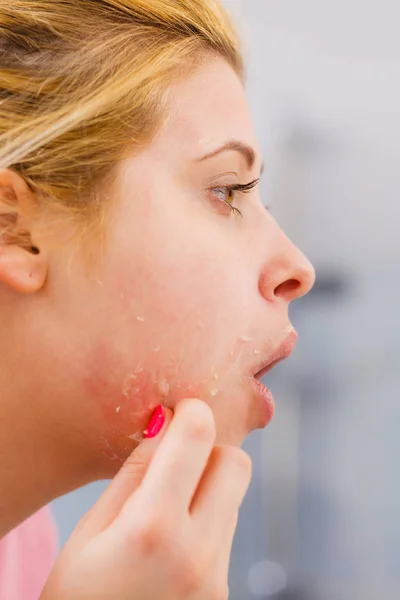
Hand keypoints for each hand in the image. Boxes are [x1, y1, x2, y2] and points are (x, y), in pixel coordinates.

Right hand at [41, 398, 251, 599]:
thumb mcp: (89, 533)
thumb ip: (133, 474)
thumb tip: (165, 425)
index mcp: (154, 528)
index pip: (199, 437)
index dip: (192, 411)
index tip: (180, 410)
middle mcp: (199, 552)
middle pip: (236, 462)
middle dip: (209, 448)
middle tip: (175, 459)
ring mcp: (217, 577)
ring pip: (234, 497)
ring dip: (208, 486)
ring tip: (165, 509)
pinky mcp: (223, 593)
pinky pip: (227, 532)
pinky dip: (207, 519)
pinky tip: (172, 542)